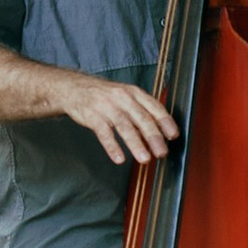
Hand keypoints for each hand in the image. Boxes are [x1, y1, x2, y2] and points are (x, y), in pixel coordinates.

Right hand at [57, 70, 181, 164]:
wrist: (74, 88)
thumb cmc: (104, 96)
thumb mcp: (125, 97)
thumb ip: (141, 113)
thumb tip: (158, 135)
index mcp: (134, 93)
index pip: (154, 108)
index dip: (165, 122)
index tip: (173, 136)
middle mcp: (123, 98)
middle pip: (141, 118)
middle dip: (154, 137)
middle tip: (162, 152)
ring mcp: (107, 107)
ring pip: (125, 126)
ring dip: (136, 144)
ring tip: (145, 159)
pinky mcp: (92, 116)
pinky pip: (104, 133)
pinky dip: (112, 147)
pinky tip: (119, 158)